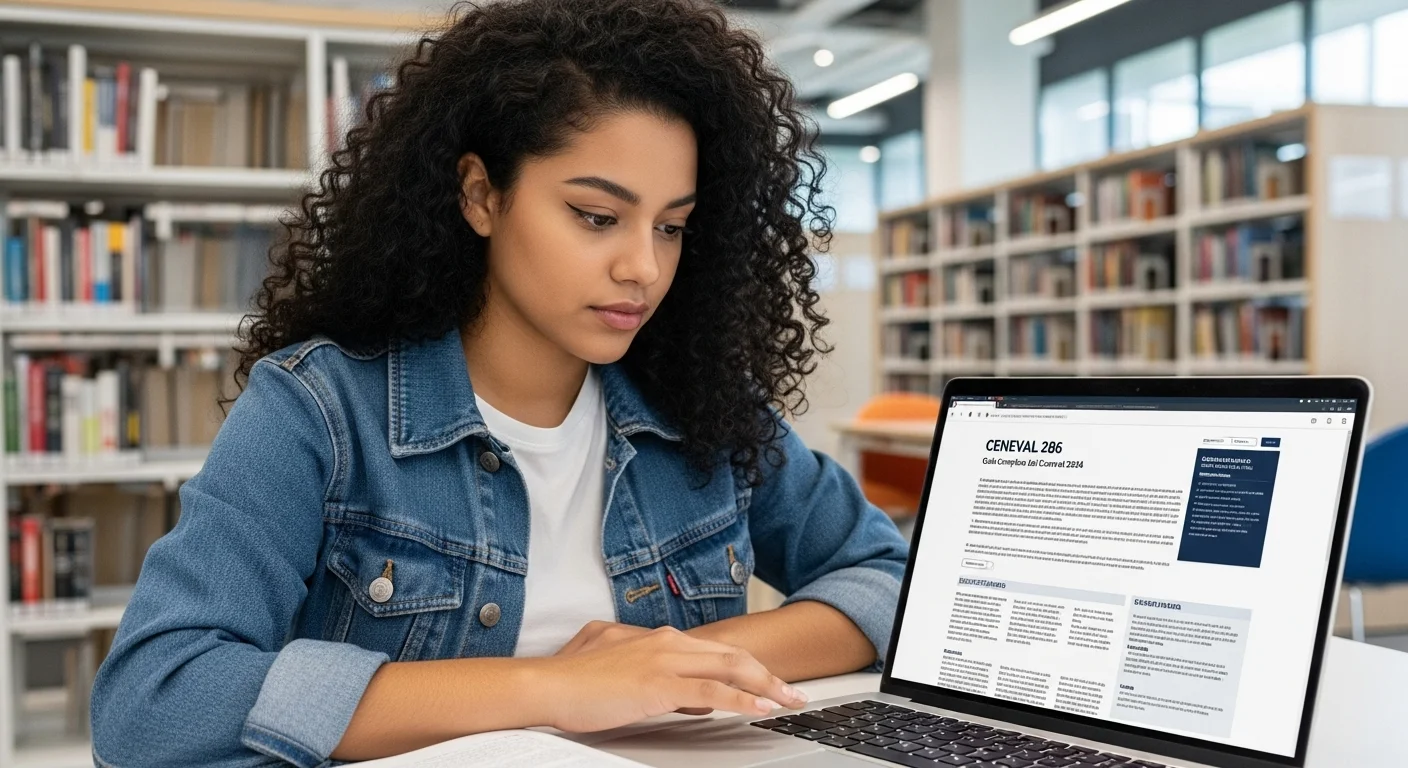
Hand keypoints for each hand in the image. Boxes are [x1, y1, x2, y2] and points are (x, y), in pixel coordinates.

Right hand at [532, 626, 808, 732]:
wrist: (546, 685)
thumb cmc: (573, 681)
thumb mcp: (616, 664)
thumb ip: (652, 672)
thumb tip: (688, 695)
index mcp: (656, 637)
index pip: (714, 650)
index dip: (746, 666)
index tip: (768, 681)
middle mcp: (665, 641)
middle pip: (731, 655)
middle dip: (768, 675)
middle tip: (793, 692)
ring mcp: (664, 660)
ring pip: (729, 668)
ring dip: (766, 685)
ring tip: (788, 700)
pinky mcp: (658, 684)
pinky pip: (711, 691)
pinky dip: (741, 699)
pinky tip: (760, 708)